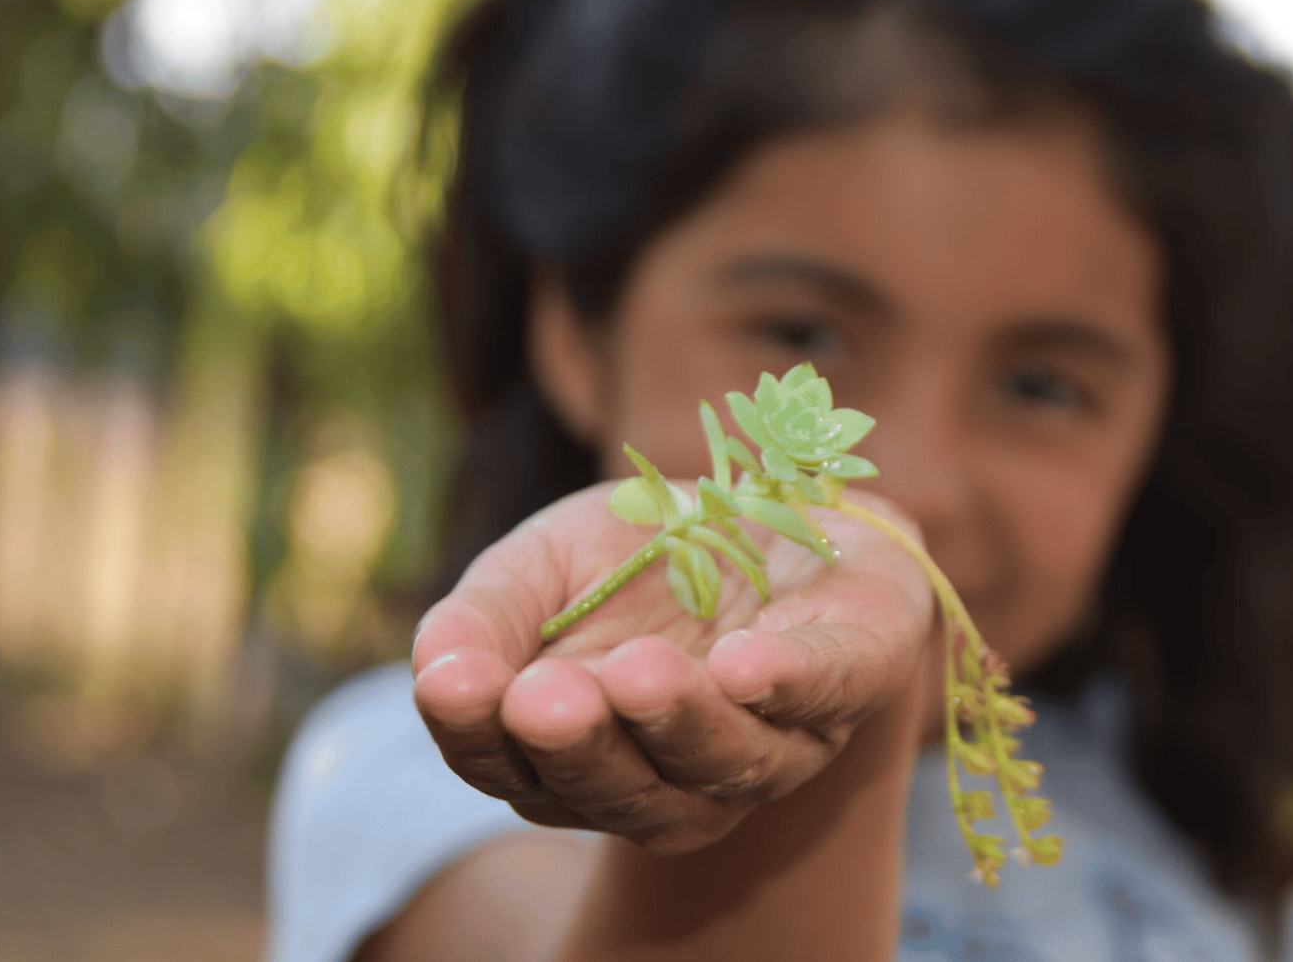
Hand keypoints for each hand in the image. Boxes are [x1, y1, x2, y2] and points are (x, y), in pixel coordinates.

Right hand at [411, 483, 933, 854]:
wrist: (777, 500)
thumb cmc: (642, 554)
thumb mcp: (541, 564)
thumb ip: (486, 617)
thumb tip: (434, 669)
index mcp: (584, 756)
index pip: (516, 771)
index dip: (480, 735)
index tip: (453, 685)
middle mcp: (676, 777)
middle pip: (622, 791)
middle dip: (584, 746)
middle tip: (544, 698)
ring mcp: (772, 744)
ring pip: (724, 766)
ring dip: (681, 723)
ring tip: (638, 674)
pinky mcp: (859, 675)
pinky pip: (826, 690)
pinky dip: (787, 681)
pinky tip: (744, 665)